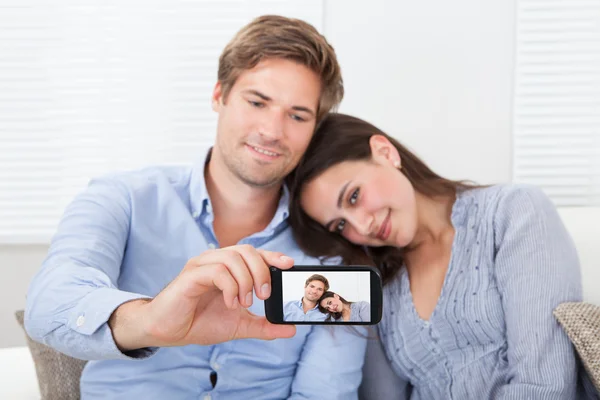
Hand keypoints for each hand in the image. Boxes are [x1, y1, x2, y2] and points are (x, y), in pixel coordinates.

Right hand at [109, 245, 295, 350]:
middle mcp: (215, 261)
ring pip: (233, 257)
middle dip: (261, 271)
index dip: (273, 255)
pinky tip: (230, 303)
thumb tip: (290, 329)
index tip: (289, 265)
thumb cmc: (199, 322)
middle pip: (247, 250)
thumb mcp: (239, 325)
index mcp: (227, 268)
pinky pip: (217, 271)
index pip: (254, 253)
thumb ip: (264, 325)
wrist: (168, 332)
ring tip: (245, 302)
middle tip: (264, 295)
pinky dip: (230, 287)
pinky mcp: (190, 275)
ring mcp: (202, 265)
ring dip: (246, 280)